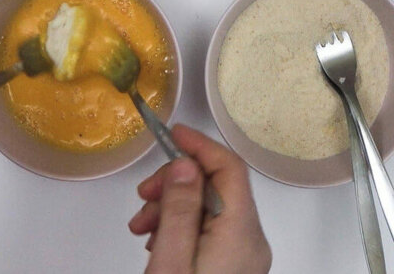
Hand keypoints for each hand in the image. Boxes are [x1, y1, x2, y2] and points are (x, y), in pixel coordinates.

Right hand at [129, 124, 271, 273]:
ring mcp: (244, 255)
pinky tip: (157, 238)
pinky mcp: (232, 265)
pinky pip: (209, 230)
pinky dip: (181, 225)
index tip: (172, 133)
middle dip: (176, 182)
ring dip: (173, 206)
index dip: (200, 145)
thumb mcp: (171, 258)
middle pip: (217, 187)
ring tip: (142, 224)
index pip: (230, 168)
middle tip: (145, 193)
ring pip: (209, 209)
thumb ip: (179, 209)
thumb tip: (185, 163)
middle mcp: (251, 240)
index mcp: (242, 233)